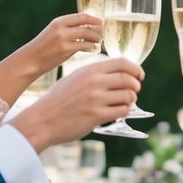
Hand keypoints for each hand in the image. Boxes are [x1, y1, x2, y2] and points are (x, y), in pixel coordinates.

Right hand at [11, 58, 142, 152]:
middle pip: (128, 79)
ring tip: (125, 104)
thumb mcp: (74, 78)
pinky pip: (122, 111)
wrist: (42, 120)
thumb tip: (117, 73)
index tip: (140, 76)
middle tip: (135, 92)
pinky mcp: (96, 115)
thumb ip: (94, 74)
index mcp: (89, 69)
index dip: (135, 69)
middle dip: (136, 86)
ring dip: (131, 101)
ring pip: (128, 96)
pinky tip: (118, 113)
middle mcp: (93, 82)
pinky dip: (124, 112)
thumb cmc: (59, 100)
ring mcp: (95, 99)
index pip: (122, 63)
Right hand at [26, 12, 103, 70]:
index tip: (101, 21)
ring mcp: (63, 39)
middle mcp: (61, 28)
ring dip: (95, 38)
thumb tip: (86, 30)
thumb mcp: (53, 33)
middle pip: (86, 24)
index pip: (81, 16)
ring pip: (86, 35)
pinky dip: (91, 46)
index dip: (93, 18)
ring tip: (98, 41)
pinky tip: (93, 48)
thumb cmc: (44, 48)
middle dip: (96, 29)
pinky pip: (84, 46)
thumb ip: (67, 30)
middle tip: (101, 34)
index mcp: (58, 21)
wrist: (31, 60)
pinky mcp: (65, 50)